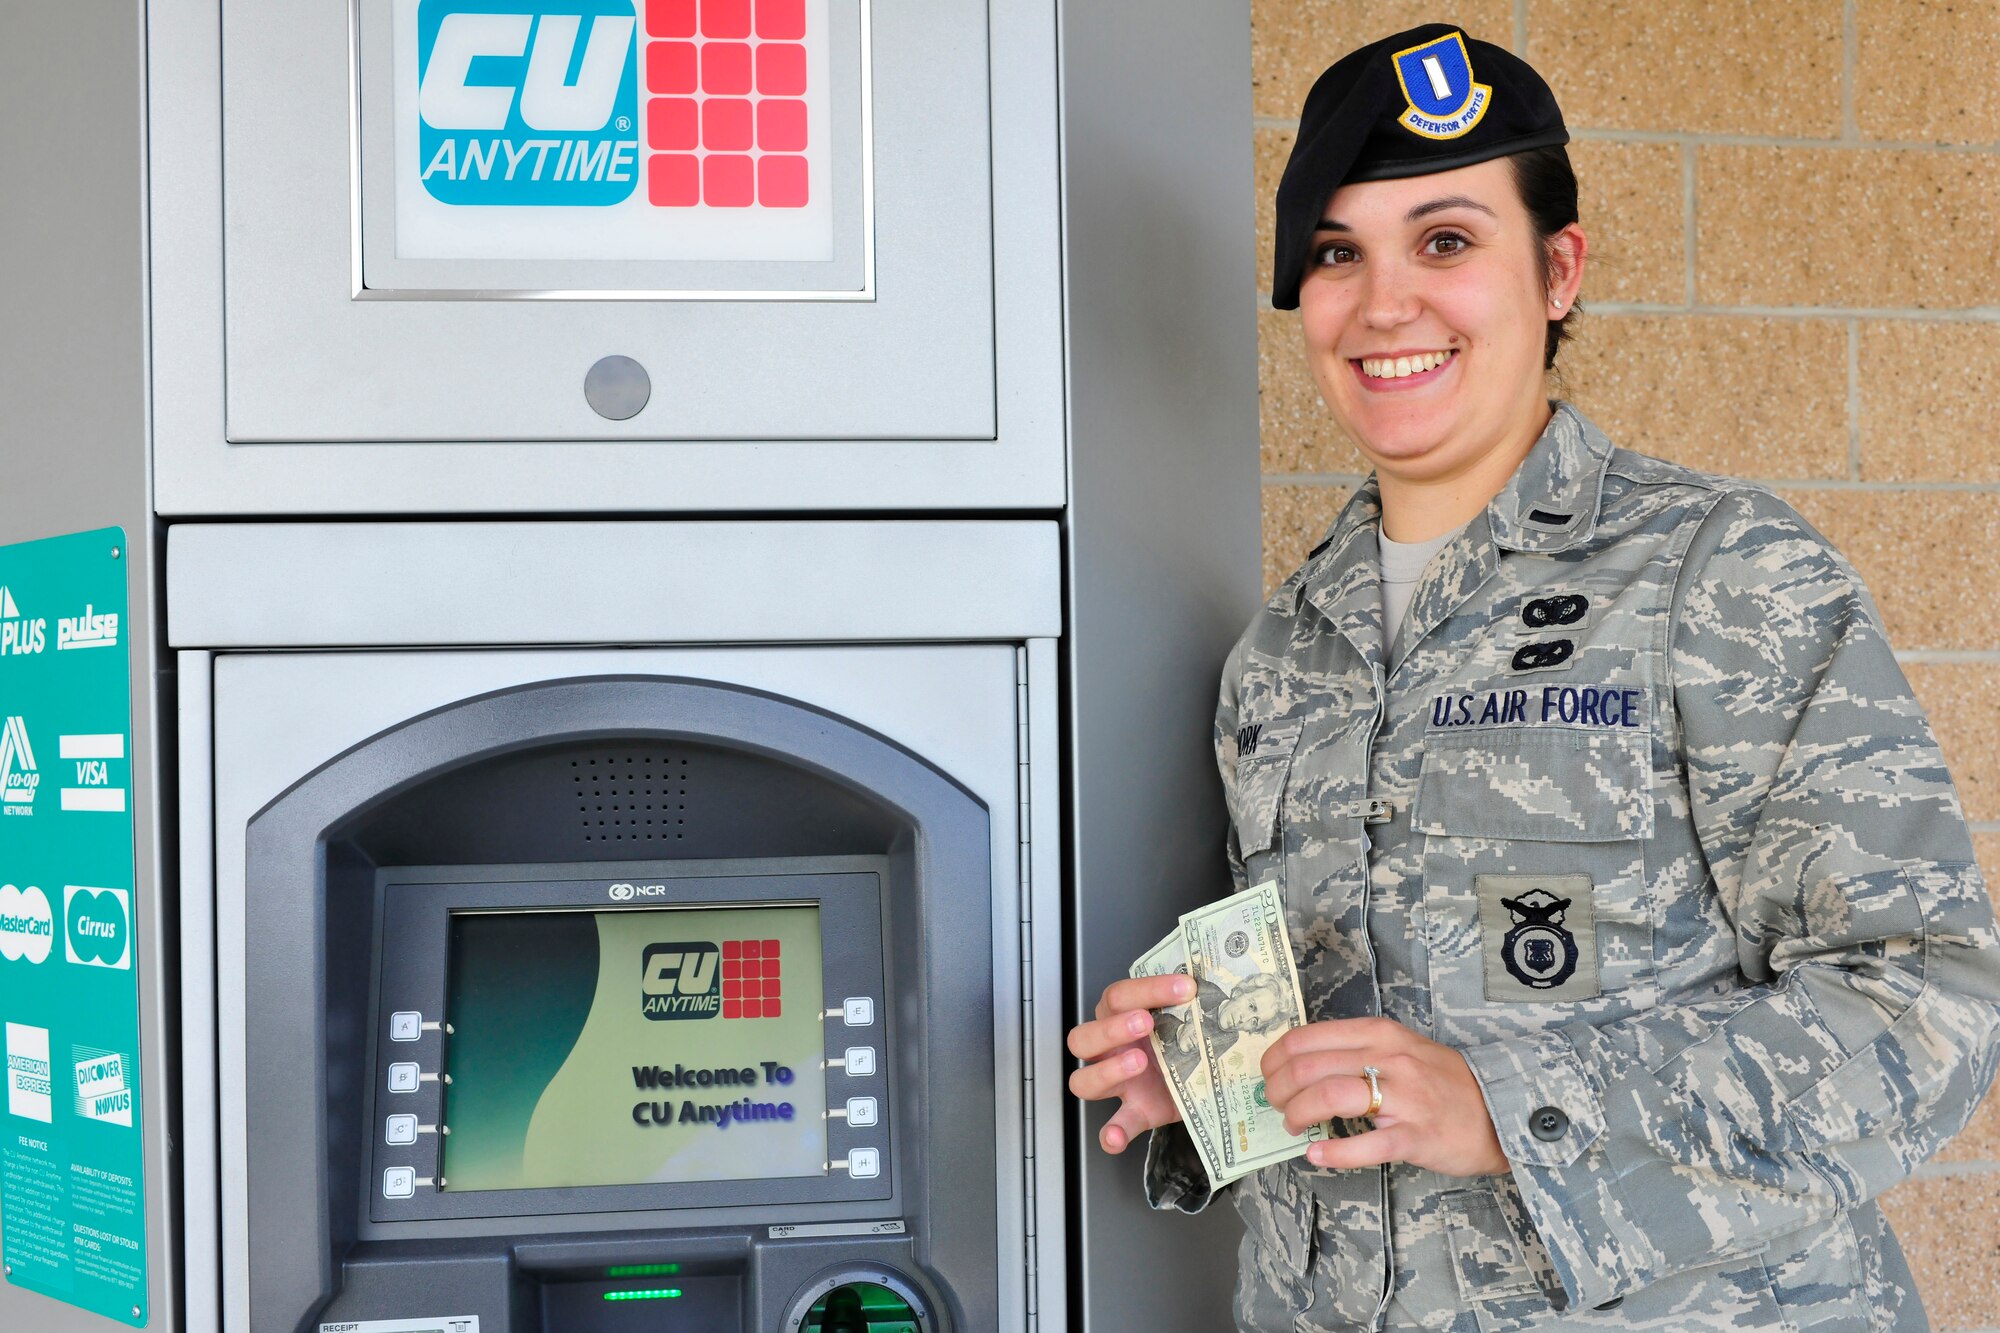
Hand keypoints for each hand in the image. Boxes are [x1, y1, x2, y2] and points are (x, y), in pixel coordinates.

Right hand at [1065, 973, 1192, 1153]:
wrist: (1206, 1077)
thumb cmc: (1188, 1038)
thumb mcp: (1186, 1017)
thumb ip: (1192, 1004)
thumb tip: (1220, 984)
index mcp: (1120, 1017)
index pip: (1117, 996)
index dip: (1147, 989)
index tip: (1184, 987)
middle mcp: (1111, 1050)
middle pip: (1082, 1038)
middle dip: (1111, 1029)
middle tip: (1146, 1023)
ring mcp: (1119, 1084)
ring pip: (1083, 1080)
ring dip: (1108, 1071)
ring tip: (1139, 1062)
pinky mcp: (1135, 1113)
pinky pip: (1112, 1127)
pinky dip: (1111, 1133)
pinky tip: (1116, 1136)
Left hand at [1260, 1016, 1508, 1176]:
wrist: (1500, 1111)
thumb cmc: (1443, 1081)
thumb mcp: (1400, 1048)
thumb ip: (1356, 1050)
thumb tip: (1301, 1064)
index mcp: (1379, 1033)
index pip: (1307, 1038)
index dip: (1275, 1058)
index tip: (1267, 1075)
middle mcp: (1388, 1059)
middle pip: (1310, 1068)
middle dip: (1279, 1089)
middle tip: (1276, 1105)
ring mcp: (1403, 1098)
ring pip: (1330, 1097)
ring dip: (1298, 1114)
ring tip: (1293, 1126)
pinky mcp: (1415, 1136)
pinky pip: (1366, 1145)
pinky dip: (1334, 1152)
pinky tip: (1316, 1154)